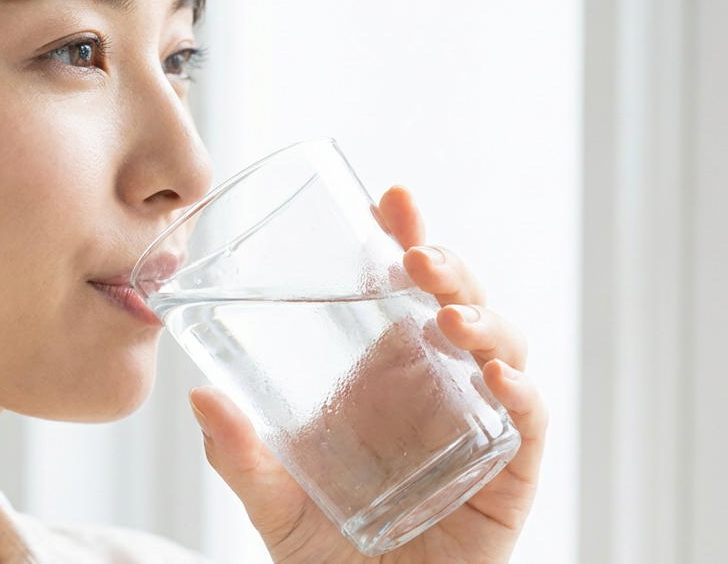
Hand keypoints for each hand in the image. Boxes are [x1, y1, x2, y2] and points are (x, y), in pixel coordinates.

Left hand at [189, 185, 548, 562]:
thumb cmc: (329, 551)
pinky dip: (521, 393)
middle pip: (457, 302)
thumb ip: (240, 456)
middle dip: (446, 267)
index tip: (390, 198)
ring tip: (448, 316)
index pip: (402, 288)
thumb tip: (199, 396)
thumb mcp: (274, 500)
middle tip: (416, 254)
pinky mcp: (509, 472)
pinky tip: (496, 377)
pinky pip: (527, 422)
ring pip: (501, 347)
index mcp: (386, 371)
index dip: (405, 238)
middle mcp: (438, 385)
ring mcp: (478, 422)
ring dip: (482, 320)